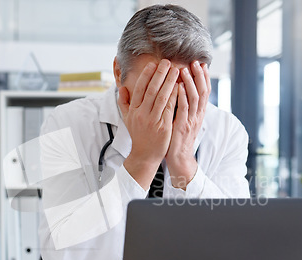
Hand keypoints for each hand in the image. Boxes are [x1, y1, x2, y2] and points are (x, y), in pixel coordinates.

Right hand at [118, 59, 178, 189]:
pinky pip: (170, 108)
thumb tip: (122, 88)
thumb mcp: (127, 118)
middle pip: (151, 90)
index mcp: (133, 110)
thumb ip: (124, 102)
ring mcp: (152, 121)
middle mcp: (142, 114)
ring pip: (162, 97)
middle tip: (167, 62)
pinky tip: (180, 87)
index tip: (153, 64)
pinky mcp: (163, 127)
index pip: (139, 89)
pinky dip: (175, 96)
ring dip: (169, 82)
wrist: (145, 155)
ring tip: (176, 70)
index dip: (146, 75)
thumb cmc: (138, 134)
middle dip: (160, 74)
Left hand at [166, 61, 210, 188]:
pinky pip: (184, 109)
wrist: (179, 158)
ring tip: (186, 69)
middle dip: (200, 76)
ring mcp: (191, 121)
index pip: (204, 92)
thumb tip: (183, 91)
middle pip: (203, 92)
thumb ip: (185, 107)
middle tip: (196, 62)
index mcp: (198, 113)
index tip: (201, 64)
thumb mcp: (184, 120)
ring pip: (195, 98)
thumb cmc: (178, 138)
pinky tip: (179, 87)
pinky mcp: (183, 126)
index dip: (204, 78)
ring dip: (191, 83)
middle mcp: (197, 115)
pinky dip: (183, 97)